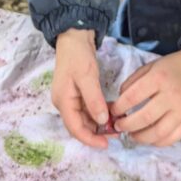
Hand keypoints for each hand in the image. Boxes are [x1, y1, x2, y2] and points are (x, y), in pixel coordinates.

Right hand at [52, 29, 109, 149]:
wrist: (74, 37)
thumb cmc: (78, 56)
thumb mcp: (87, 77)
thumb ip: (94, 100)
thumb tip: (102, 121)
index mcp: (63, 101)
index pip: (75, 128)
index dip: (90, 139)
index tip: (106, 144)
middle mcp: (64, 103)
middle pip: (79, 126)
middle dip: (97, 132)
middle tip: (117, 133)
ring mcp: (70, 98)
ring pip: (85, 118)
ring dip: (99, 123)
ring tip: (117, 124)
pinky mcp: (77, 93)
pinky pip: (87, 109)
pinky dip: (99, 112)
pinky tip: (111, 111)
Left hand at [109, 50, 180, 146]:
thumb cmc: (171, 68)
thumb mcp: (149, 67)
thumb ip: (132, 82)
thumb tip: (120, 102)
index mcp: (158, 79)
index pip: (133, 97)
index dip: (119, 107)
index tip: (113, 111)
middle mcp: (171, 96)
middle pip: (144, 118)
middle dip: (126, 125)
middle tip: (119, 126)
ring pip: (157, 133)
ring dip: (140, 137)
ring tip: (132, 134)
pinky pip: (170, 139)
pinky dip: (156, 142)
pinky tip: (148, 137)